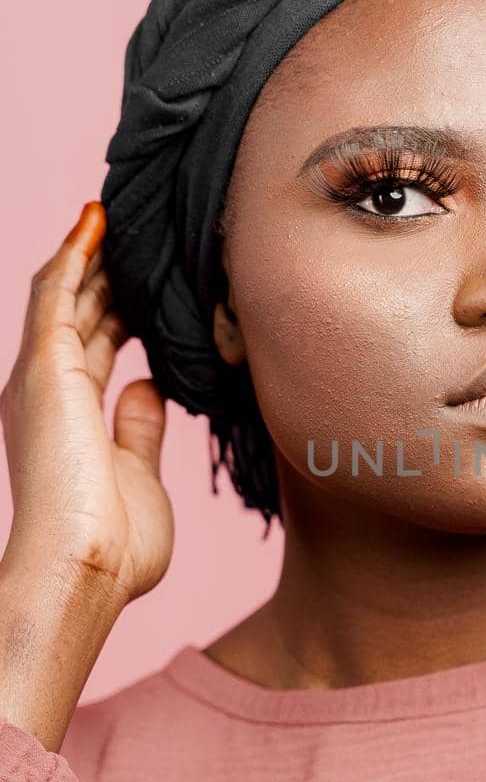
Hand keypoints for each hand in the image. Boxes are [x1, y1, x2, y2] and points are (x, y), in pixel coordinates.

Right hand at [1, 202, 174, 610]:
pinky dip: (75, 255)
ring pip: (64, 293)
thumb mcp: (137, 476)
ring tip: (115, 212)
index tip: (147, 282)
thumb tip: (149, 387)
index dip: (119, 309)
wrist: (82, 569)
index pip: (95, 346)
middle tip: (138, 232)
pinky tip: (95, 221)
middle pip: (78, 312)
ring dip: (91, 253)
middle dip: (107, 272)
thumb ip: (139, 430)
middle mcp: (46, 392)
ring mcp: (41, 377)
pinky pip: (57, 294)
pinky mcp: (45, 367)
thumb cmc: (113, 548)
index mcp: (67, 419)